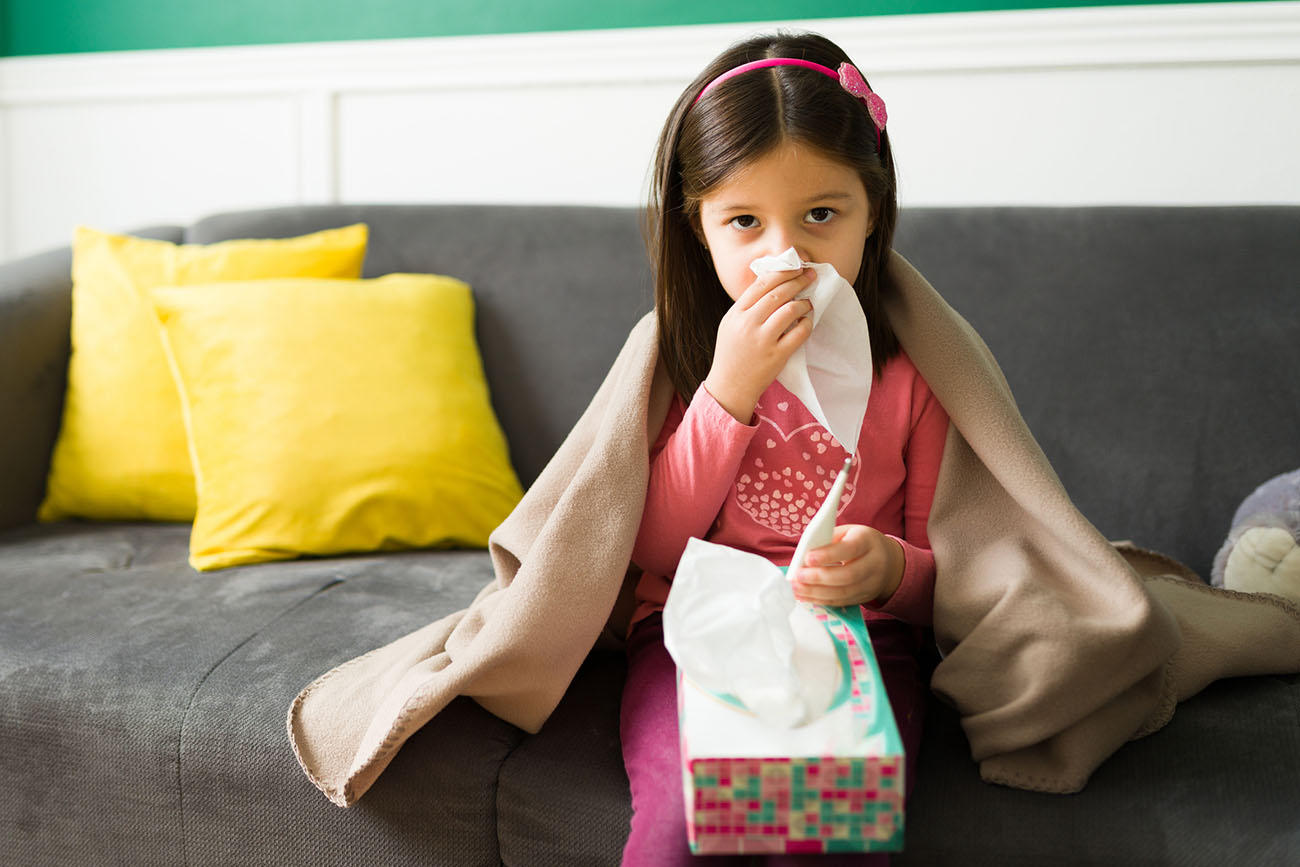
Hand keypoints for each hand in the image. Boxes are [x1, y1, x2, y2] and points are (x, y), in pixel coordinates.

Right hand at [703, 268, 814, 422]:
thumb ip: (748, 306)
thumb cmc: (732, 354)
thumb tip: (773, 283)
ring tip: (808, 303)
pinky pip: (799, 333)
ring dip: (803, 303)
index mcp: (736, 314)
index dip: (782, 272)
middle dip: (798, 281)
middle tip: (810, 276)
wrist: (729, 387)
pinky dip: (807, 324)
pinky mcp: (776, 356)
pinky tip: (807, 322)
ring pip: (790, 310)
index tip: (796, 267)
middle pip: (778, 293)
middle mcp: (748, 324)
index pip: (762, 284)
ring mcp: (763, 340)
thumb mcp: (731, 325)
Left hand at [793, 525, 903, 606]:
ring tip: (797, 588)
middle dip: (820, 577)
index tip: (808, 558)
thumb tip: (802, 556)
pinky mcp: (864, 597)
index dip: (828, 555)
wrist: (888, 561)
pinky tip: (805, 596)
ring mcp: (871, 583)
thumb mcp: (847, 533)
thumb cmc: (858, 542)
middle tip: (798, 576)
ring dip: (817, 592)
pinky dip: (821, 600)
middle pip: (848, 575)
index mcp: (868, 541)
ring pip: (844, 592)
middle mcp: (875, 563)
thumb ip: (827, 540)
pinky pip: (842, 601)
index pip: (850, 549)